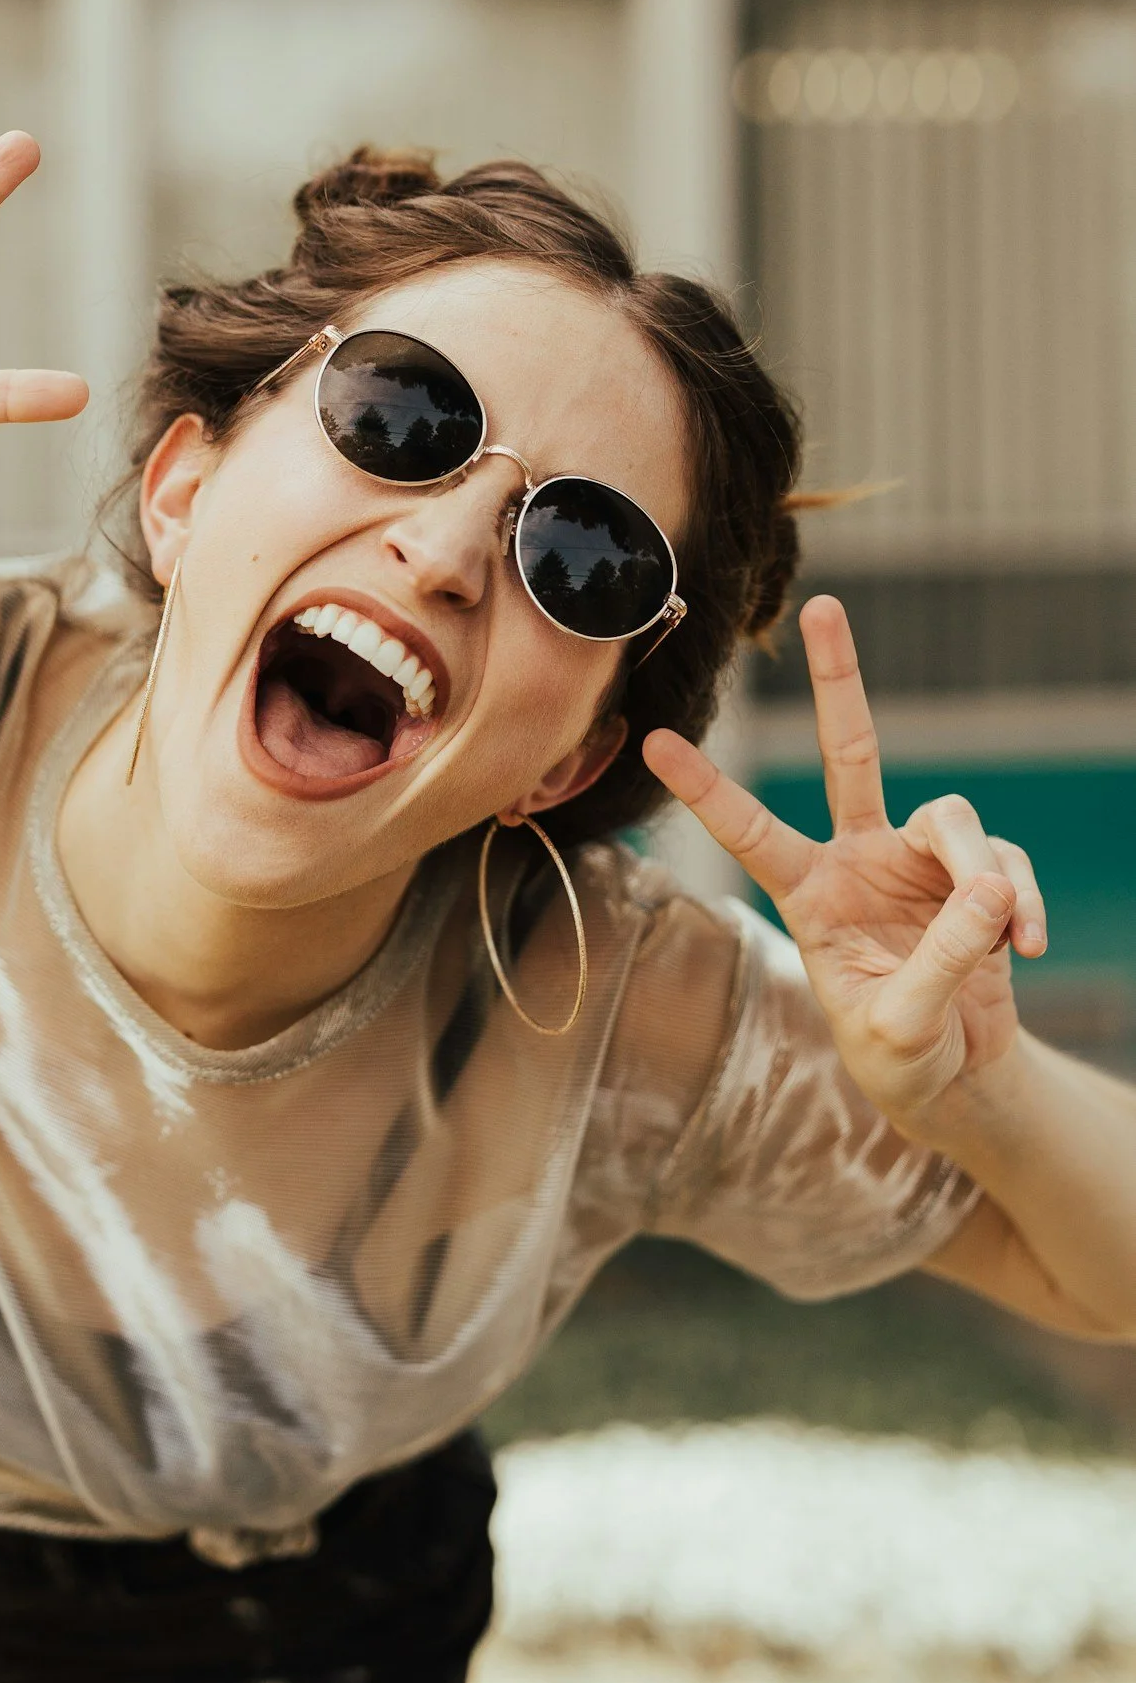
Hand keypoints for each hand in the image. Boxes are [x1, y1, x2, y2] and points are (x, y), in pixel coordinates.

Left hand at [644, 596, 1046, 1137]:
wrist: (956, 1077)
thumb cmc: (900, 1057)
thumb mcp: (900, 1026)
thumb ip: (940, 960)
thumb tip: (990, 890)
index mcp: (808, 895)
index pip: (749, 832)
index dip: (707, 789)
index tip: (656, 741)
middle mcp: (857, 860)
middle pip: (850, 752)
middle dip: (838, 681)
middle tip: (825, 606)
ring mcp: (918, 861)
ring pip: (953, 819)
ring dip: (984, 875)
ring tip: (1002, 935)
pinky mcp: (976, 876)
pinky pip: (1005, 866)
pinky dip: (1020, 904)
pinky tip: (1025, 948)